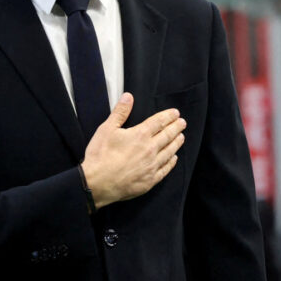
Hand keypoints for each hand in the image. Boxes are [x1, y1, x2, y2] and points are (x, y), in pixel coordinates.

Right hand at [80, 93, 185, 209]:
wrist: (98, 183)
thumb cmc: (100, 155)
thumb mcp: (107, 129)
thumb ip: (120, 112)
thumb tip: (128, 97)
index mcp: (140, 135)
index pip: (159, 122)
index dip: (168, 116)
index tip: (175, 113)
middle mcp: (150, 150)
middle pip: (167, 136)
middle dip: (176, 128)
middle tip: (182, 123)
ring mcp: (151, 166)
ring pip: (169, 152)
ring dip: (176, 143)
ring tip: (181, 137)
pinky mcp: (150, 180)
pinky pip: (165, 169)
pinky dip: (171, 162)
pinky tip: (173, 158)